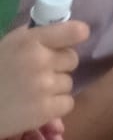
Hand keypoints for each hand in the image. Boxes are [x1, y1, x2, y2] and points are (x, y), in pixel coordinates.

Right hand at [0, 22, 86, 139]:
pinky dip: (55, 107)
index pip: (74, 31)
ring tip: (33, 92)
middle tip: (40, 73)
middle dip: (60, 66)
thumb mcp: (9, 45)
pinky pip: (67, 103)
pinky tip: (37, 106)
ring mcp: (44, 86)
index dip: (77, 35)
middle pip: (72, 59)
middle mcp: (40, 60)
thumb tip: (61, 28)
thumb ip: (34, 36)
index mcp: (30, 40)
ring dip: (55, 88)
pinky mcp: (45, 111)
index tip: (76, 38)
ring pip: (68, 83)